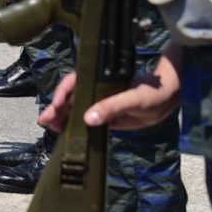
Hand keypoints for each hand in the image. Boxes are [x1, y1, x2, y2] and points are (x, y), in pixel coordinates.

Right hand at [38, 50, 182, 132]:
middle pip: (70, 97)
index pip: (75, 83)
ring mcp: (99, 102)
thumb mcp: (133, 99)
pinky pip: (85, 120)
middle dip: (56, 107)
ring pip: (74, 108)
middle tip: (44, 121)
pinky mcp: (105, 116)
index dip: (63, 93)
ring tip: (48, 126)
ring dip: (61, 117)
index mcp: (100, 79)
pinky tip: (64, 132)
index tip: (56, 105)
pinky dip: (74, 125)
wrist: (168, 99)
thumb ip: (112, 107)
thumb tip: (87, 119)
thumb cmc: (152, 93)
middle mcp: (96, 89)